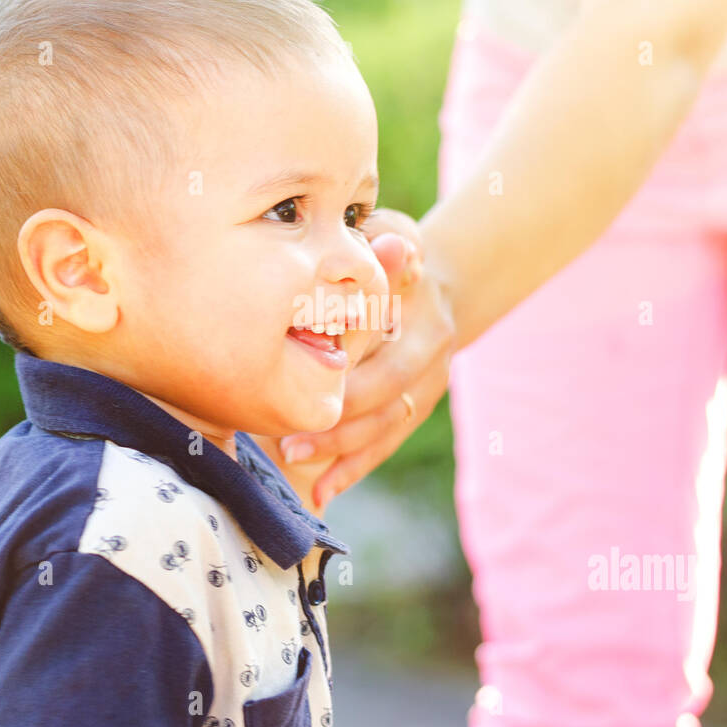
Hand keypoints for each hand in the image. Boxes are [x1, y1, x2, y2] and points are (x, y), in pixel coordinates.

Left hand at [278, 208, 455, 507]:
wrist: (440, 283)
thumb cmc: (394, 252)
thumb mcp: (395, 235)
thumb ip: (389, 241)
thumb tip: (392, 245)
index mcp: (421, 310)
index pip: (382, 344)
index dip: (348, 366)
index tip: (307, 383)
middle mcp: (429, 352)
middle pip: (384, 393)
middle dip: (337, 418)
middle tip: (286, 436)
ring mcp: (427, 384)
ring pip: (386, 425)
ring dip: (340, 448)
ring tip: (292, 456)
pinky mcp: (416, 407)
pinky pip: (386, 443)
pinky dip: (355, 467)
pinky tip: (323, 491)